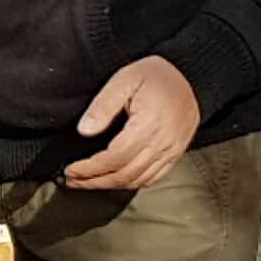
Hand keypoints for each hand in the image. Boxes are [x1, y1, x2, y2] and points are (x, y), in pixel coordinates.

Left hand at [68, 58, 202, 190]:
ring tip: (87, 182)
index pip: (114, 158)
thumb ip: (103, 106)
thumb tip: (84, 131)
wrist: (189, 76)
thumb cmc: (155, 75)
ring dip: (110, 185)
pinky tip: (115, 180)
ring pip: (137, 180)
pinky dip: (131, 183)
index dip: (90, 169)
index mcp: (148, 124)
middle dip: (94, 181)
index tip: (71, 170)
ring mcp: (172, 151)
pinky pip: (153, 178)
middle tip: (73, 181)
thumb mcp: (124, 79)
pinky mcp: (176, 154)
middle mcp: (163, 143)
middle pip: (124, 175)